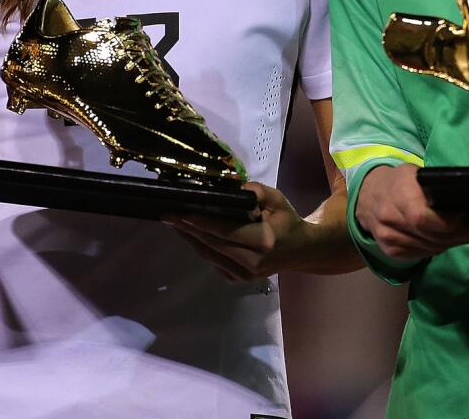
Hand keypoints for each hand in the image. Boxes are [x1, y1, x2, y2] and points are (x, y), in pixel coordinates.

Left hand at [165, 183, 310, 281]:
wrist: (300, 251)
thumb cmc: (286, 221)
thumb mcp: (277, 200)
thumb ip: (255, 192)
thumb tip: (229, 189)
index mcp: (263, 242)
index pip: (225, 232)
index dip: (202, 223)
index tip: (182, 212)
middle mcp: (252, 263)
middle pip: (212, 244)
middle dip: (188, 229)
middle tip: (168, 214)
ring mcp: (244, 276)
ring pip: (209, 254)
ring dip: (189, 238)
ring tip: (173, 221)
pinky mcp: (237, 280)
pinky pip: (213, 261)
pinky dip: (200, 246)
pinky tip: (190, 233)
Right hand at [354, 163, 468, 260]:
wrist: (367, 195)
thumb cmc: (399, 181)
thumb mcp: (416, 174)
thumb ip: (437, 186)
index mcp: (397, 195)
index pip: (424, 218)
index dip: (451, 221)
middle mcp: (390, 219)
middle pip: (433, 236)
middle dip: (464, 234)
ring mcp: (389, 239)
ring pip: (432, 248)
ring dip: (455, 242)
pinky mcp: (391, 252)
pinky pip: (423, 254)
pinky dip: (440, 247)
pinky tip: (450, 239)